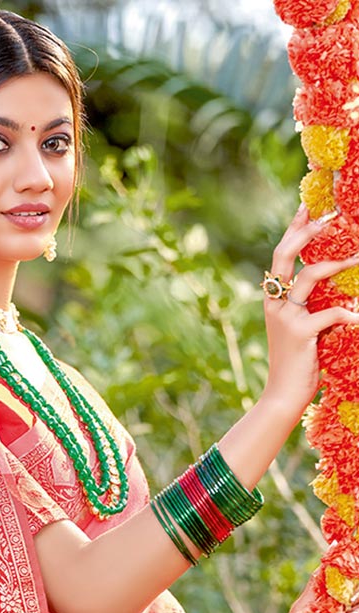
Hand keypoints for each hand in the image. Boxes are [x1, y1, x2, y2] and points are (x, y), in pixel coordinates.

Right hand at [262, 204, 358, 420]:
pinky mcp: (300, 333)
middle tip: (331, 216)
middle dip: (308, 232)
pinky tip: (358, 320)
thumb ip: (310, 305)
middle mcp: (275, 303)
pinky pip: (332, 313)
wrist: (282, 395)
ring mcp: (286, 317)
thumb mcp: (300, 329)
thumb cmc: (296, 363)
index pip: (281, 255)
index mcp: (273, 299)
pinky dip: (350, 315)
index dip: (294, 228)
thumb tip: (337, 283)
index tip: (308, 206)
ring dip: (337, 263)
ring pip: (310, 276)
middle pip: (285, 254)